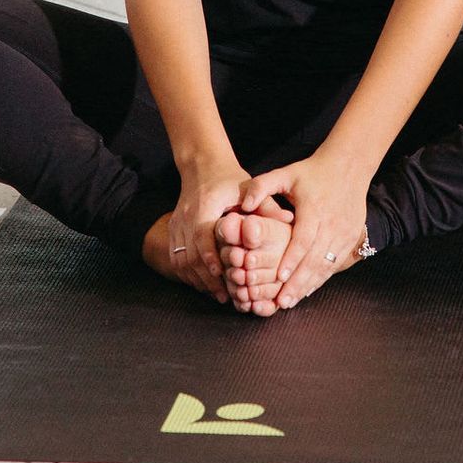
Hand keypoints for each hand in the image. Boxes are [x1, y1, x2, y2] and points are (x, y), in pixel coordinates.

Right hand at [158, 160, 255, 301]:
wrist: (202, 166)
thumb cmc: (230, 179)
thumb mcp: (249, 188)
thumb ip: (266, 205)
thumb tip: (289, 219)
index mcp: (204, 206)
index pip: (201, 236)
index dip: (210, 258)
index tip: (223, 275)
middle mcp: (186, 216)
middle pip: (189, 254)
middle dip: (206, 278)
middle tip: (225, 296)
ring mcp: (176, 224)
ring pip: (180, 260)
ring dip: (197, 279)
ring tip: (217, 294)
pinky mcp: (172, 230)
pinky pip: (175, 258)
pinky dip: (188, 274)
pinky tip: (204, 283)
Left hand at [237, 153, 371, 309]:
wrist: (349, 166)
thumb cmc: (312, 172)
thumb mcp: (285, 174)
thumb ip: (261, 186)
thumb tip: (244, 205)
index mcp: (314, 209)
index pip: (303, 240)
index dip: (291, 259)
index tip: (278, 277)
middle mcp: (332, 223)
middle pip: (314, 259)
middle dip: (298, 282)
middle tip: (281, 301)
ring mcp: (345, 232)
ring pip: (326, 265)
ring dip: (309, 285)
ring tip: (291, 301)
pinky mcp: (352, 237)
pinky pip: (336, 262)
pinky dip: (321, 278)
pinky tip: (307, 290)